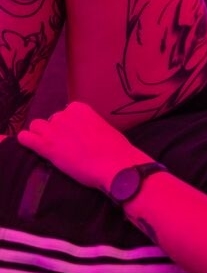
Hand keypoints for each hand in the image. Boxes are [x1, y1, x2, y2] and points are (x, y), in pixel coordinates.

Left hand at [17, 101, 153, 193]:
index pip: (66, 112)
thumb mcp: (103, 128)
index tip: (75, 136)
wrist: (115, 164)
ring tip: (51, 148)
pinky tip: (33, 148)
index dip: (68, 126)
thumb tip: (84, 132)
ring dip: (41, 136)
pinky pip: (25, 138)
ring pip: (36, 127)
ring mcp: (54, 129)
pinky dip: (26, 142)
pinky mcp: (45, 146)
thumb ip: (89, 125)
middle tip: (66, 146)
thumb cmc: (116, 149)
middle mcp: (64, 114)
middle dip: (55, 131)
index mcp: (80, 108)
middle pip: (51, 120)